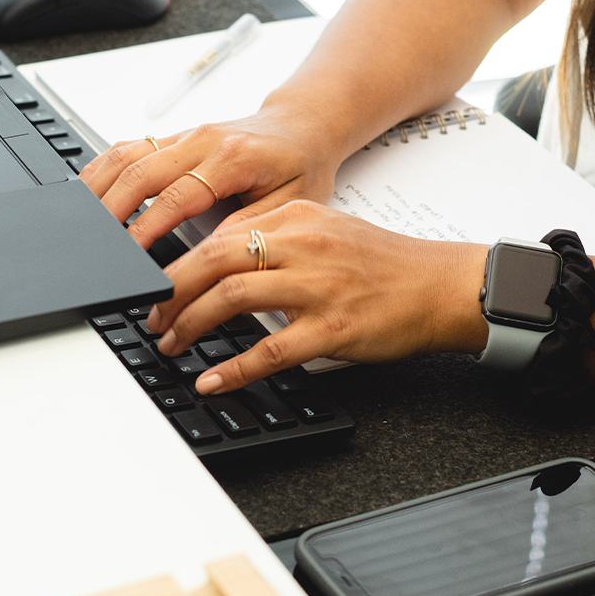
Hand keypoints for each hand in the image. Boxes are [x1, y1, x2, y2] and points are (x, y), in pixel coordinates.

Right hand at [78, 103, 346, 248]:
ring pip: (127, 153)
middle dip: (111, 209)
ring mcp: (185, 136)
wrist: (303, 127)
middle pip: (140, 170)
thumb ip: (250, 228)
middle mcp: (203, 140)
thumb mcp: (292, 205)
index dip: (149, 225)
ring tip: (82, 219)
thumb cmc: (301, 166)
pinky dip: (104, 168)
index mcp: (233, 158)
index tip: (130, 253)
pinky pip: (129, 146)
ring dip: (100, 186)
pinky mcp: (175, 137)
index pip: (178, 195)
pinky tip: (89, 191)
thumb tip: (209, 257)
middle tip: (95, 243)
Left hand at [146, 200, 489, 393]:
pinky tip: (212, 379)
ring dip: (191, 324)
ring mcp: (318, 286)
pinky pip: (270, 349)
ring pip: (231, 297)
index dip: (178, 263)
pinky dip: (233, 368)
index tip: (157, 287)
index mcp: (297, 215)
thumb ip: (277, 241)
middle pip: (213, 259)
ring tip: (172, 344)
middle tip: (152, 317)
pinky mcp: (333, 327)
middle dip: (171, 291)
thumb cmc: (386, 266)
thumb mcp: (327, 232)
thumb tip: (219, 265)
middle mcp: (303, 244)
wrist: (442, 286)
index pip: (219, 234)